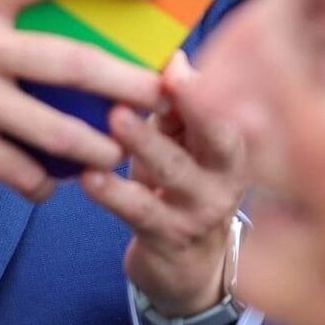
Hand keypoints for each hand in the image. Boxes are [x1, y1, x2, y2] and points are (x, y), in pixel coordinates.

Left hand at [81, 51, 248, 315]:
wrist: (189, 266)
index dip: (205, 85)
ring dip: (145, 143)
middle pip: (219, 136)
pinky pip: (141, 212)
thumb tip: (175, 57)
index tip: (176, 65)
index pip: (229, 106)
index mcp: (236, 141)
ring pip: (175, 172)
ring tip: (115, 119)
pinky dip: (114, 192)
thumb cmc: (181, 184)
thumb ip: (177, 103)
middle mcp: (228, 176)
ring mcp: (202, 210)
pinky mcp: (171, 240)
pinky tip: (89, 175)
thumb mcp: (183, 142)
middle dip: (192, 106)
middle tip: (160, 80)